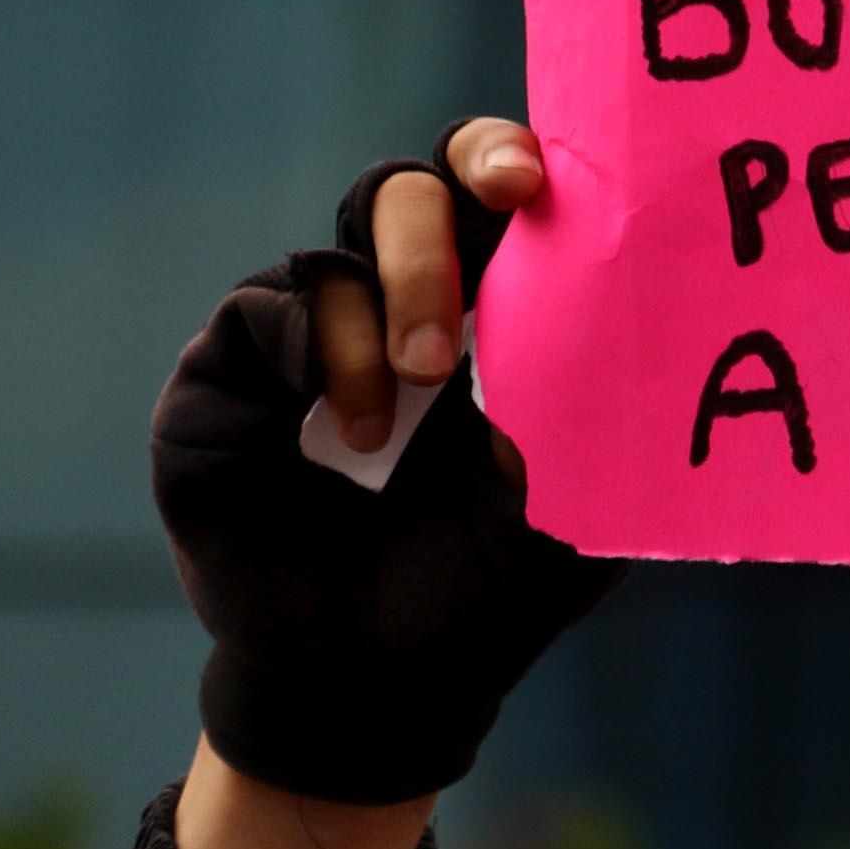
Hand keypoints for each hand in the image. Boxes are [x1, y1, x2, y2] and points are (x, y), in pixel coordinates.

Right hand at [153, 118, 624, 848]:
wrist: (374, 688)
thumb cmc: (484, 586)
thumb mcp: (566, 511)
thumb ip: (591, 423)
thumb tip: (623, 337)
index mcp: (492, 310)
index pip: (500, 197)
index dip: (516, 159)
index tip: (539, 177)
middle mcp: (396, 299)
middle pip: (416, 187)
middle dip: (453, 206)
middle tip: (493, 235)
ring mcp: (310, 331)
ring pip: (345, 238)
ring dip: (399, 293)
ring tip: (416, 388)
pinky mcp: (226, 376)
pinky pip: (267, 311)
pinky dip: (322, 347)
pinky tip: (353, 422)